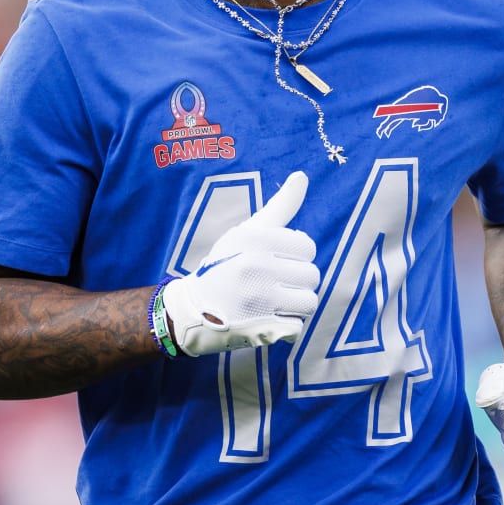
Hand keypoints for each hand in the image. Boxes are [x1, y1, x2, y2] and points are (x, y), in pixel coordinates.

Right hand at [163, 171, 320, 355]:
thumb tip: (302, 176)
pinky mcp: (261, 328)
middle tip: (270, 285)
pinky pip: (297, 328)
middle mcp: (258, 266)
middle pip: (312, 276)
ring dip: (294, 306)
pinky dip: (286, 328)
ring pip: (308, 303)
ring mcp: (260, 299)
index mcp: (256, 240)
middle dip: (296, 282)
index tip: (275, 262)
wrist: (191, 309)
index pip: (308, 246)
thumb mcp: (247, 232)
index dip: (295, 256)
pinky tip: (267, 320)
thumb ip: (280, 206)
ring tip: (272, 303)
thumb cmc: (224, 266)